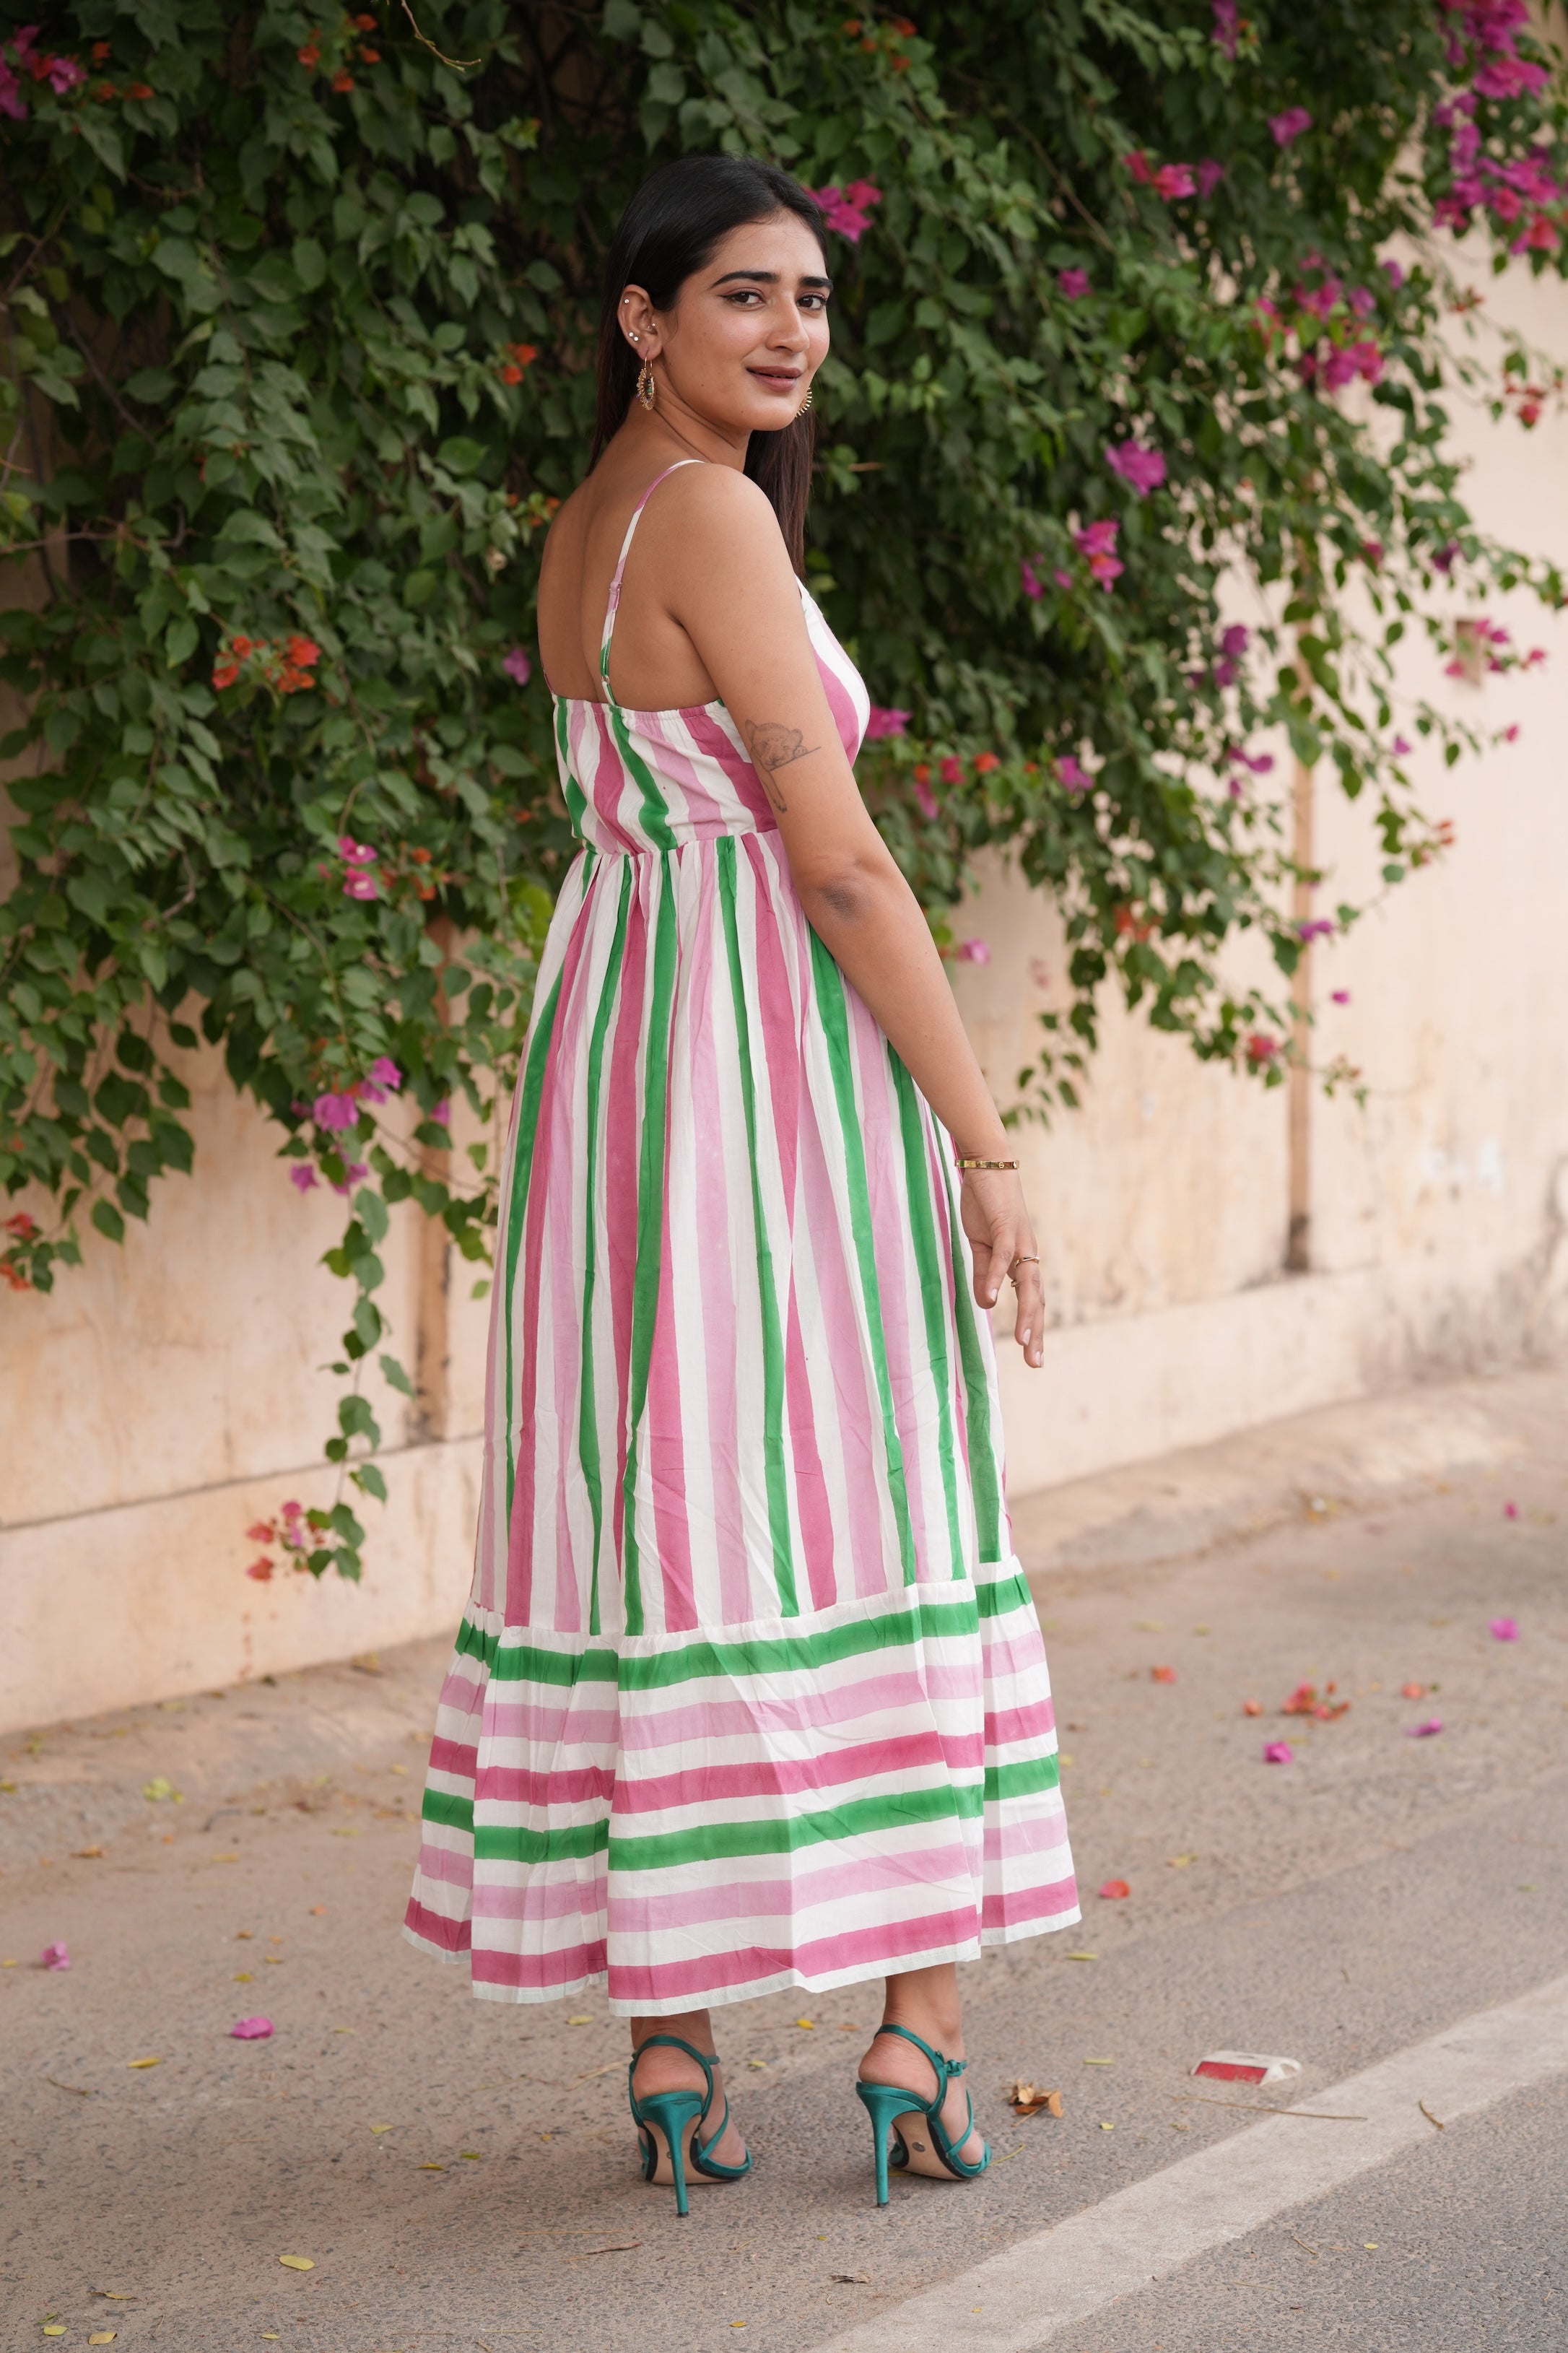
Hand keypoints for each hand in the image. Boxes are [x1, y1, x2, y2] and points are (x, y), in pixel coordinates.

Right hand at [958, 1168, 1044, 1368]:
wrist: (987, 1162)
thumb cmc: (986, 1203)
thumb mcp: (980, 1244)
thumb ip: (983, 1273)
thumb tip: (986, 1305)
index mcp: (1021, 1259)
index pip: (1031, 1300)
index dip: (1032, 1327)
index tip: (1032, 1356)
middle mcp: (1027, 1253)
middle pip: (1035, 1297)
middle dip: (1035, 1330)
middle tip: (1034, 1362)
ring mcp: (1019, 1240)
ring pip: (1026, 1281)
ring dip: (1025, 1312)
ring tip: (1022, 1340)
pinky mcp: (1005, 1225)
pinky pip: (1003, 1255)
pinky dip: (996, 1276)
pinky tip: (991, 1298)